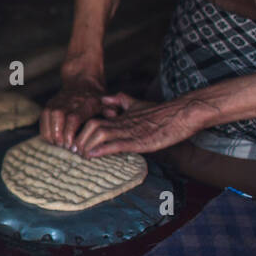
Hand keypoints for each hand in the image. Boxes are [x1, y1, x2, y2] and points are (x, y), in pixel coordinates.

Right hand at [40, 78, 105, 148]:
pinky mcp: (50, 103)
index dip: (70, 132)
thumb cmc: (97, 99)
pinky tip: (51, 138)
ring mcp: (59, 101)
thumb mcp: (107, 104)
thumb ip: (111, 110)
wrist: (83, 82)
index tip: (71, 144)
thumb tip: (113, 116)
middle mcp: (70, 100)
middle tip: (63, 146)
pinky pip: (43, 116)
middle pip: (58, 115)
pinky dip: (45, 128)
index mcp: (86, 102)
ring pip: (48, 114)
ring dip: (50, 131)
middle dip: (58, 133)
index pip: (74, 117)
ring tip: (56, 144)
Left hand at [73, 93, 204, 157]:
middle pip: (91, 126)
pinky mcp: (140, 141)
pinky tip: (93, 155)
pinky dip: (103, 149)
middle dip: (80, 139)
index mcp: (119, 116)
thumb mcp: (136, 103)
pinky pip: (117, 144)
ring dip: (88, 145)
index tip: (73, 142)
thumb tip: (105, 99)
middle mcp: (122, 123)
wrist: (182, 114)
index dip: (80, 131)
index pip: (92, 120)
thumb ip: (120, 101)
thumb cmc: (160, 111)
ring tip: (81, 155)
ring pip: (100, 133)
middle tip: (73, 151)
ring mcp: (130, 131)